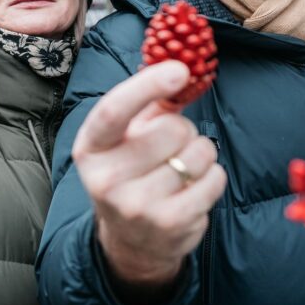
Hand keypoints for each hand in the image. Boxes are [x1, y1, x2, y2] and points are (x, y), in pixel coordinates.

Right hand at [73, 61, 226, 299]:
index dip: (147, 85)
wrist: (132, 241)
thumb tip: (180, 64)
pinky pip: (214, 179)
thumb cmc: (133, 173)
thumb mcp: (128, 138)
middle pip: (172, 129)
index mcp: (90, 148)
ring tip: (182, 170)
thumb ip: (150, 103)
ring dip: (200, 155)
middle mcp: (106, 179)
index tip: (179, 69)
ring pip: (198, 153)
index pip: (114, 110)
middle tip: (172, 148)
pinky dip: (213, 177)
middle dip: (183, 131)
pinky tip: (193, 189)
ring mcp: (137, 205)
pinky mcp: (170, 224)